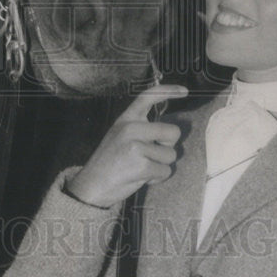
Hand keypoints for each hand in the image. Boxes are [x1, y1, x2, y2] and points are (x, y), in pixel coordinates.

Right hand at [66, 85, 187, 208]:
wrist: (91, 186)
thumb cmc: (109, 162)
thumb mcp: (120, 135)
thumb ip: (140, 128)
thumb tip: (170, 133)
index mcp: (126, 119)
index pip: (148, 97)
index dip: (168, 91)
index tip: (184, 91)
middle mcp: (131, 128)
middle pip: (173, 133)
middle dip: (169, 146)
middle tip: (152, 154)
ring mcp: (136, 147)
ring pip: (171, 155)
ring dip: (160, 165)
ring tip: (141, 168)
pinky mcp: (141, 166)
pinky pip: (165, 171)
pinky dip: (157, 178)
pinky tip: (140, 177)